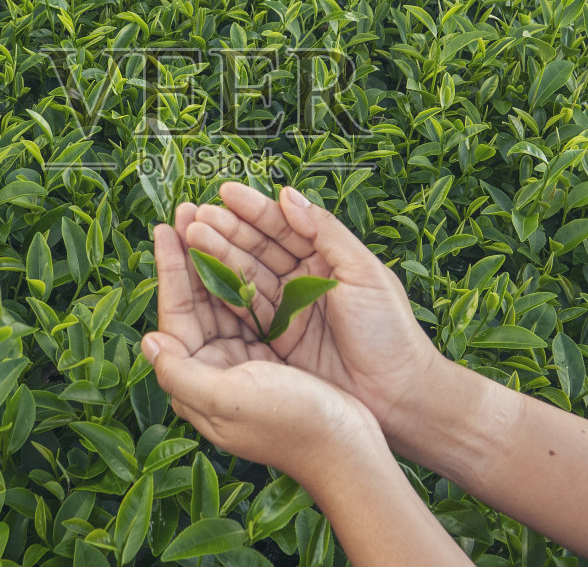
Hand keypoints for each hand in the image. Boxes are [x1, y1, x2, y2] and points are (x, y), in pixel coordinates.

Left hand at [143, 222, 384, 485]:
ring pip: (223, 300)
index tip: (165, 228)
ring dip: (216, 260)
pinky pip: (252, 309)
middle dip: (191, 256)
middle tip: (186, 210)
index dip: (169, 270)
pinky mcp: (272, 358)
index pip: (175, 316)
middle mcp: (215, 371)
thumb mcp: (228, 400)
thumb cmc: (290, 424)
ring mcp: (243, 363)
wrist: (348, 450)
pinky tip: (246, 250)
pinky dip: (245, 279)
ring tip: (210, 219)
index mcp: (198, 382)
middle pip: (196, 303)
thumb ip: (180, 374)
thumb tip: (148, 341)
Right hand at [175, 182, 448, 452]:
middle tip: (194, 214)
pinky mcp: (276, 341)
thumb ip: (325, 232)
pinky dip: (222, 292)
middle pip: (258, 248)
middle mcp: (303, 281)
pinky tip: (199, 273)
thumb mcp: (364, 272)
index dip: (254, 209)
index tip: (224, 193)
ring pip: (246, 275)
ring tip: (189, 234)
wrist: (398, 395)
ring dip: (217, 255)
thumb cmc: (389, 331)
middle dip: (226, 229)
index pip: (284, 226)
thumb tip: (288, 195)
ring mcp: (288, 311)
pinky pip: (245, 311)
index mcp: (327, 258)